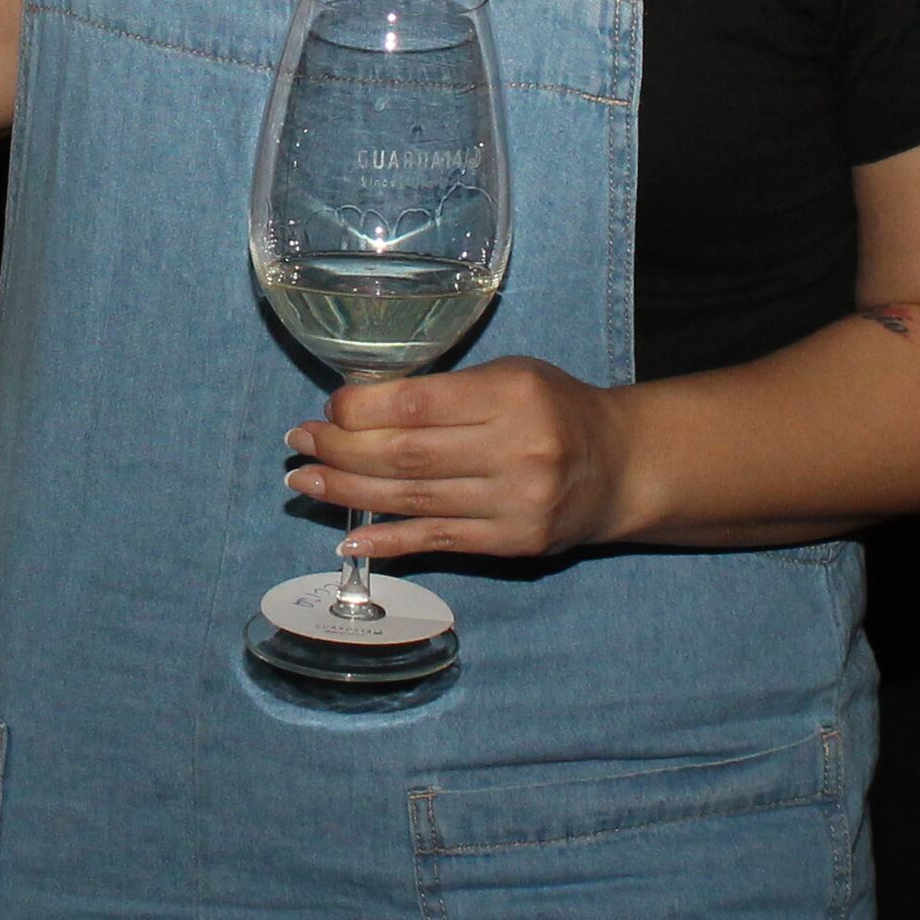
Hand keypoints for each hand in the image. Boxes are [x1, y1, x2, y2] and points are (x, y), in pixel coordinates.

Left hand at [288, 360, 635, 562]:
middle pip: (407, 455)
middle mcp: (517, 449)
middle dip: (342, 450)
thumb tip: (360, 409)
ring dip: (349, 492)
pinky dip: (389, 541)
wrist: (619, 466)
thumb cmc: (553, 409)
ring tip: (305, 481)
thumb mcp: (510, 377)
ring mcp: (517, 502)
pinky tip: (349, 536)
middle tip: (300, 443)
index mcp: (513, 394)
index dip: (361, 410)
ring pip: (414, 500)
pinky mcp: (514, 542)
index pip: (418, 405)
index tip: (329, 410)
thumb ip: (447, 392)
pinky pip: (439, 540)